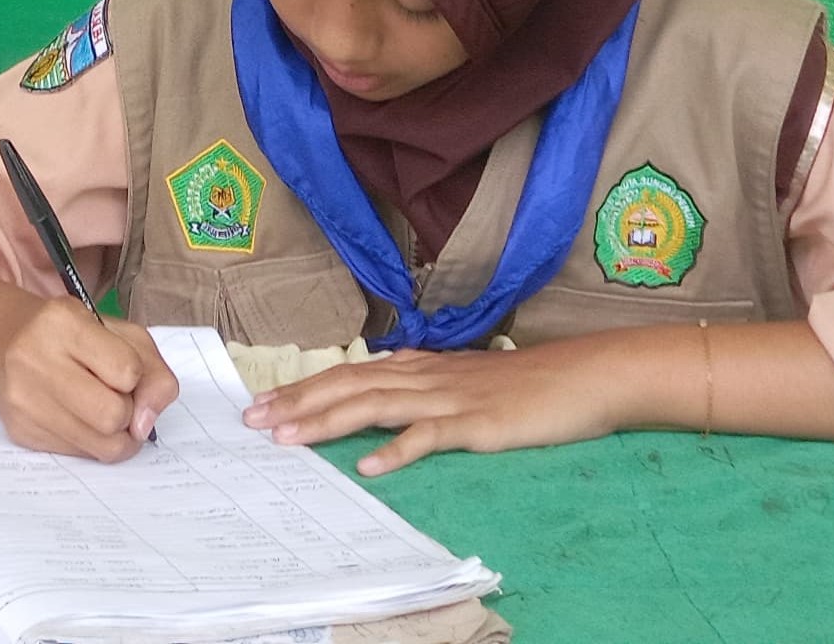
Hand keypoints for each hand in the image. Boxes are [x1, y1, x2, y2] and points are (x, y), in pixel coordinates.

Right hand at [0, 296, 178, 461]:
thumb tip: (146, 425)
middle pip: (113, 416)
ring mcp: (22, 399)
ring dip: (114, 435)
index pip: (127, 371)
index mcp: (63, 321)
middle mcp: (34, 358)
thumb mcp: (120, 333)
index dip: (135, 377)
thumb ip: (153, 371)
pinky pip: (79, 456)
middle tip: (115, 397)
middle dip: (127, 413)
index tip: (123, 370)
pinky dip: (90, 442)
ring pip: (100, 447)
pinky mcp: (19, 431)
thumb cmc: (73, 335)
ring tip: (101, 411)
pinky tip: (76, 417)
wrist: (4, 341)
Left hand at [244, 339, 634, 475]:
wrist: (580, 377)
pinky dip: (397, 449)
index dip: (305, 387)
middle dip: (299, 403)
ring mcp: (448, 398)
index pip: (349, 373)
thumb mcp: (464, 379)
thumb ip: (424, 382)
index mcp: (420, 367)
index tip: (264, 402)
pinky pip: (429, 436)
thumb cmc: (525, 383)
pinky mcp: (475, 423)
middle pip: (349, 385)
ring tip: (288, 438)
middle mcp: (425, 376)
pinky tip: (370, 466)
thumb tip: (386, 384)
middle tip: (254, 420)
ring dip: (328, 422)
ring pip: (375, 405)